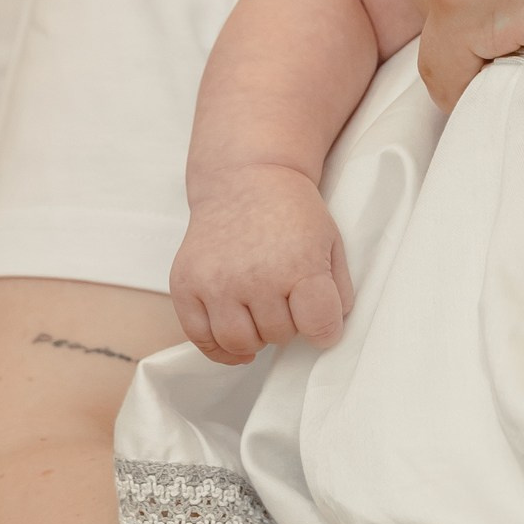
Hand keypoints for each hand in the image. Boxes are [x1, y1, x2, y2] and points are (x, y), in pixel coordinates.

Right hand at [171, 166, 352, 362]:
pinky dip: (219, 346)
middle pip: (279, 336)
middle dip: (288, 324)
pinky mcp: (186, 285)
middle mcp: (255, 277)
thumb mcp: (330, 242)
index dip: (324, 329)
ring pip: (239, 343)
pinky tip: (234, 334)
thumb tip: (327, 334)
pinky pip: (200, 337)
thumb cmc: (291, 213)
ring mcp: (216, 282)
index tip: (320, 320)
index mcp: (299, 264)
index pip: (319, 326)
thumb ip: (337, 290)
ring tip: (260, 312)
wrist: (244, 178)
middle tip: (284, 298)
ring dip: (255, 336)